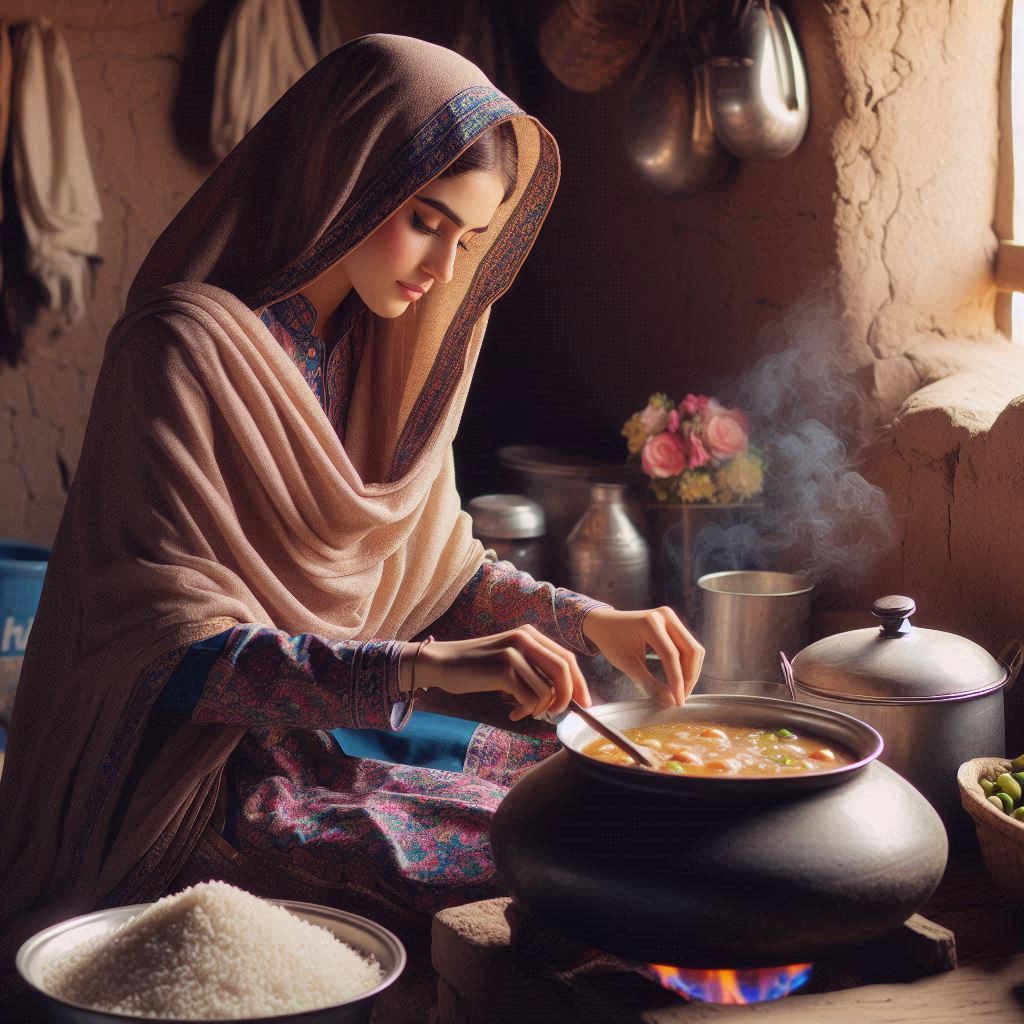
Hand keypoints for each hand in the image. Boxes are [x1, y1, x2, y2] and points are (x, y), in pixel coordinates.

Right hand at [406, 625, 591, 721]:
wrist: (443, 663)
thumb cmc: (476, 666)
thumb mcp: (510, 658)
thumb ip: (534, 668)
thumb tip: (563, 693)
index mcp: (529, 634)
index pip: (567, 658)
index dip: (579, 683)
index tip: (584, 704)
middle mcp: (525, 638)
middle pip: (564, 671)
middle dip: (567, 697)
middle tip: (557, 714)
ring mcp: (514, 653)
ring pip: (547, 689)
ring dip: (540, 709)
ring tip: (525, 712)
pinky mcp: (503, 669)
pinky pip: (530, 698)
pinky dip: (527, 711)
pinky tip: (514, 712)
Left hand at [581, 606, 703, 705]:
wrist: (604, 623)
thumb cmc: (611, 641)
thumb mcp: (627, 664)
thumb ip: (650, 683)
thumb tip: (670, 701)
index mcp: (650, 623)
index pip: (671, 655)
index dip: (677, 681)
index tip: (678, 702)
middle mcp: (665, 615)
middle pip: (691, 650)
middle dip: (689, 677)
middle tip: (681, 698)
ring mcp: (671, 617)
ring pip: (693, 649)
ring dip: (691, 671)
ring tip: (680, 691)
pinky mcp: (673, 622)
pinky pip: (688, 645)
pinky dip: (687, 664)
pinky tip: (680, 679)